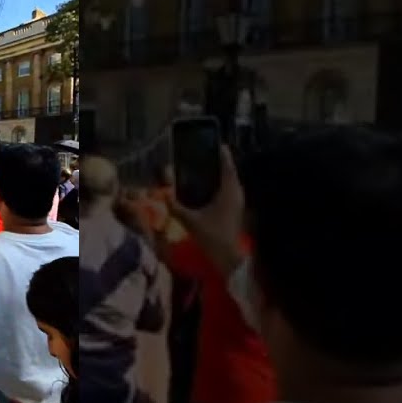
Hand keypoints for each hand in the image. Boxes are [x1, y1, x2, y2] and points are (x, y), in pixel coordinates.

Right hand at [167, 145, 246, 276]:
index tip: (214, 143)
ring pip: (228, 183)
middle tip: (202, 155)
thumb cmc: (212, 237)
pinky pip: (227, 191)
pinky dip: (217, 187)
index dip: (221, 154)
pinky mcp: (235, 211)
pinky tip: (204, 189)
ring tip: (201, 169)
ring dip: (216, 176)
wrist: (228, 259)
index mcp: (229, 191)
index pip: (227, 166)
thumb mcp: (190, 220)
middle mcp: (236, 194)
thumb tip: (164, 193)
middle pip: (228, 172)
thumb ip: (175, 206)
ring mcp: (237, 203)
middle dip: (216, 163)